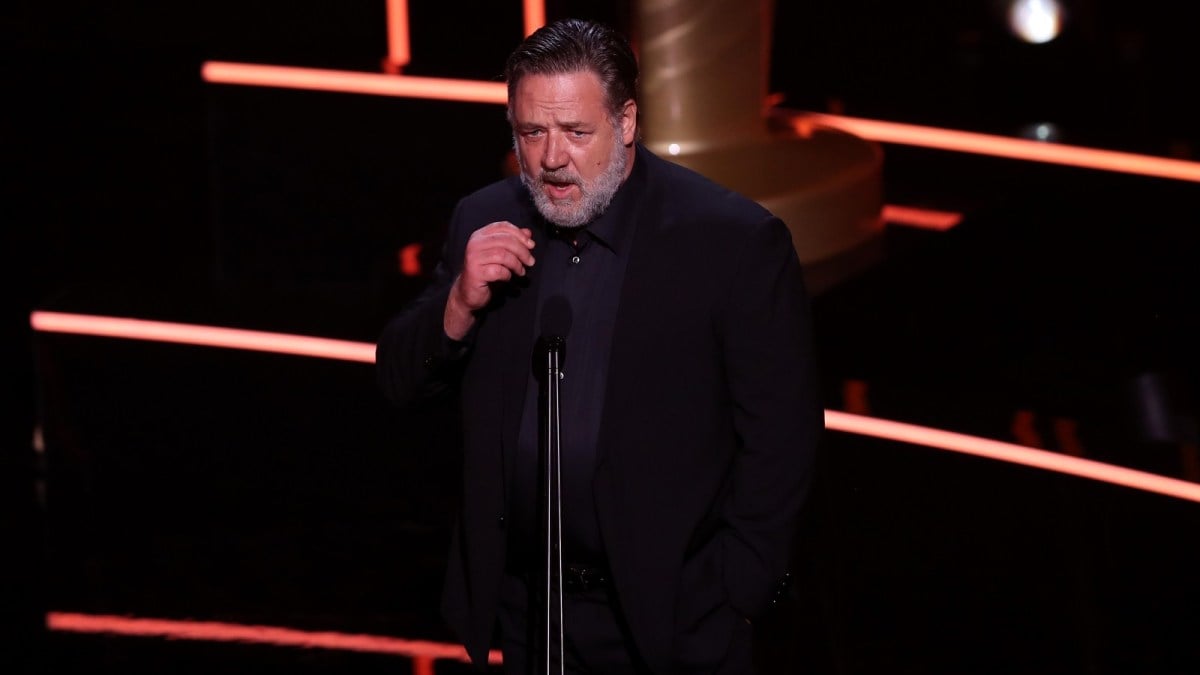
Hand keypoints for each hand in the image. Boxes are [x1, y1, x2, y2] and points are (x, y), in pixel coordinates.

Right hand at [444, 221, 534, 338]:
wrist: (469, 292)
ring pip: (502, 255)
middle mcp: (475, 243)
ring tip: (521, 271)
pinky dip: (507, 274)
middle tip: (530, 261)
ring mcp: (473, 258)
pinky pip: (498, 270)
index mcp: (481, 235)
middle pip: (505, 240)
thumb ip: (513, 241)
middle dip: (522, 251)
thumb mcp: (501, 254)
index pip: (503, 226)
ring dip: (516, 264)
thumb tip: (528, 233)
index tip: (531, 245)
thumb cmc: (486, 272)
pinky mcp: (475, 272)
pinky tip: (508, 277)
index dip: (519, 234)